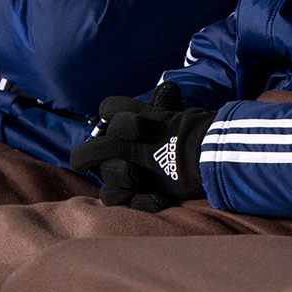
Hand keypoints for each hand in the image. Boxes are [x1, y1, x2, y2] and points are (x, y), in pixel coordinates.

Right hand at [71, 81, 213, 211]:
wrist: (202, 159)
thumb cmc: (181, 133)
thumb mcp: (178, 116)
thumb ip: (168, 104)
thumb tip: (166, 89)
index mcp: (123, 126)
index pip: (109, 114)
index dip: (120, 120)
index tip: (141, 125)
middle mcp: (115, 151)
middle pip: (89, 152)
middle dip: (101, 151)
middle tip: (125, 149)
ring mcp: (122, 176)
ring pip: (104, 179)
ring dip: (119, 176)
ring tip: (137, 178)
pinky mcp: (133, 197)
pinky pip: (126, 202)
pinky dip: (143, 201)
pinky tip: (161, 199)